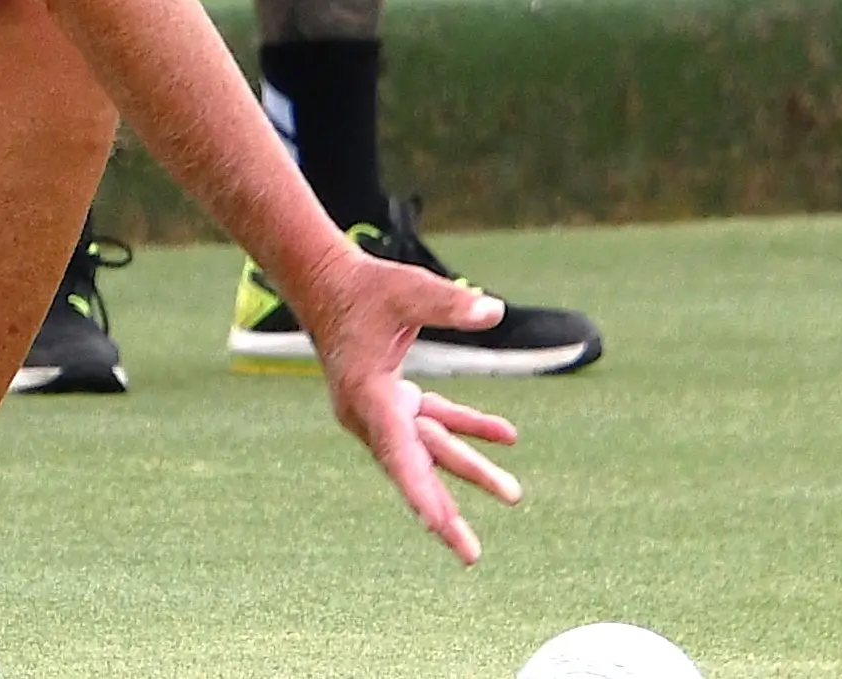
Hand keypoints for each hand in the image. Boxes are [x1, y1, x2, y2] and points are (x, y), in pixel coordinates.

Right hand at [277, 241, 525, 562]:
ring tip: (514, 495)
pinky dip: (469, 428)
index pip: (395, 448)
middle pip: (412, 470)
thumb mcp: (408, 290)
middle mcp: (370, 415)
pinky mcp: (393, 399)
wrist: (327, 286)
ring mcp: (382, 411)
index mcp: (367, 395)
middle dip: (442, 514)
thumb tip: (494, 312)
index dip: (417, 486)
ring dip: (471, 470)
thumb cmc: (365, 287)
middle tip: (470, 556)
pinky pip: (434, 423)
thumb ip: (449, 305)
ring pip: (430, 450)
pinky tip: (508, 436)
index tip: (436, 522)